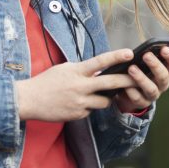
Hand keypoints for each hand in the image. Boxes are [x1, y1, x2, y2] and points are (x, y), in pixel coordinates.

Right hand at [15, 49, 134, 120]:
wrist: (28, 100)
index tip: (130, 53)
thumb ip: (84, 70)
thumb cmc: (47, 82)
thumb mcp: (65, 69)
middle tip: (140, 79)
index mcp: (76, 71)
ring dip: (105, 97)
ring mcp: (80, 102)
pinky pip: (92, 110)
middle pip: (110, 83)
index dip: (116, 57)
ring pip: (105, 101)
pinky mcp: (79, 114)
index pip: (100, 62)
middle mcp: (80, 86)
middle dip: (128, 81)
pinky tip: (77, 103)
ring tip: (94, 94)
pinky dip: (90, 106)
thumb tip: (102, 71)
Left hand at [113, 44, 168, 112]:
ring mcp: (153, 94)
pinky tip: (126, 86)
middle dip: (156, 66)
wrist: (131, 89)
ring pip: (152, 89)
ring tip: (131, 68)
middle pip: (164, 76)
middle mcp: (163, 84)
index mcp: (168, 71)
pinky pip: (138, 99)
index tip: (164, 48)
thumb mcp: (151, 60)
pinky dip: (132, 93)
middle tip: (146, 55)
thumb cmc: (143, 69)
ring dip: (142, 79)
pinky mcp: (142, 102)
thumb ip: (159, 52)